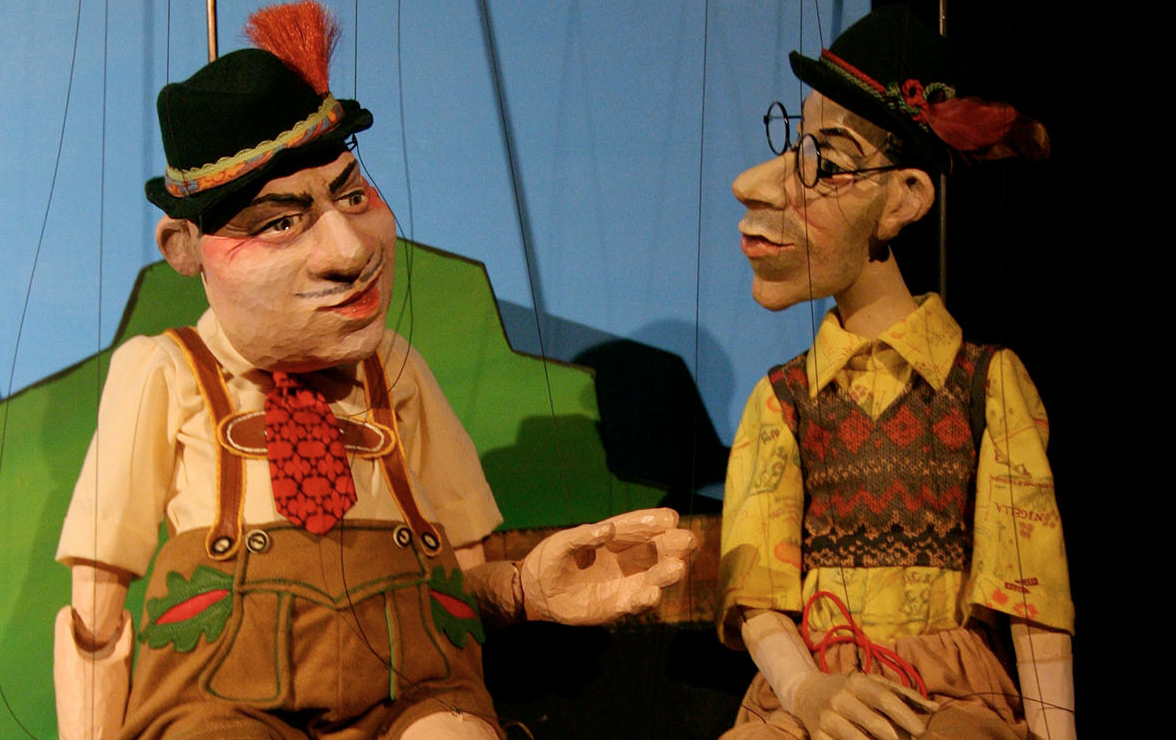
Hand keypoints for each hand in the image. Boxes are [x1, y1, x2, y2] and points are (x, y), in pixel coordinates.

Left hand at [519, 508, 695, 624]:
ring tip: (677, 567)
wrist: (537, 593)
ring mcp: (625, 582)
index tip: (670, 517)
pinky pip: (637, 602)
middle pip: (656, 550)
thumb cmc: (549, 561)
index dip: (655, 521)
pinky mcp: (618, 605)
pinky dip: (647, 599)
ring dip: (667, 573)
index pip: (638, 527)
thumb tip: (607, 529)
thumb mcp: (561, 544)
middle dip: (673, 545)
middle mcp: (625, 559)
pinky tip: (653, 594)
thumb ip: (582, 536)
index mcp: (612, 538)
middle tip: (688, 540)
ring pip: (654, 577)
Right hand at [793, 671, 938, 739]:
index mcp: (855, 682)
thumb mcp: (872, 683)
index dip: (906, 716)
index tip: (922, 731)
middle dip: (898, 739)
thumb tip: (934, 709)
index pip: (885, 699)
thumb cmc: (849, 689)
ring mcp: (827, 720)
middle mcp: (839, 699)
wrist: (806, 693)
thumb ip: (903, 694)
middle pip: (877, 725)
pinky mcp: (818, 737)